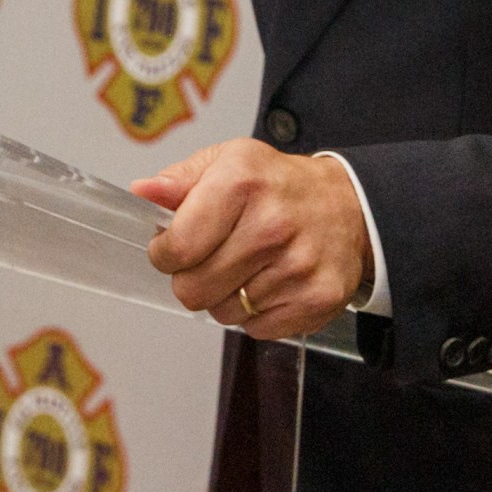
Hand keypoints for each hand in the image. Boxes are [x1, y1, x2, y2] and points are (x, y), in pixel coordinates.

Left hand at [131, 140, 370, 339]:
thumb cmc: (279, 185)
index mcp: (241, 183)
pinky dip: (255, 314)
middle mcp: (271, 226)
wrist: (349, 207)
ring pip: (224, 313)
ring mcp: (297, 267)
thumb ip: (180, 180)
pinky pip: (257, 330)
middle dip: (190, 279)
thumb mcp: (228, 161)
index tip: (170, 249)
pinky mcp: (317, 299)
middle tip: (208, 260)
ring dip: (224, 296)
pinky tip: (268, 282)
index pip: (177, 247)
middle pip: (194, 289)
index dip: (163, 254)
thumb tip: (143, 192)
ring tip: (244, 267)